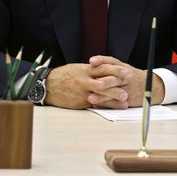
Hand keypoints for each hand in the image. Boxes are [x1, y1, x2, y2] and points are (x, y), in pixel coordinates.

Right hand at [42, 58, 164, 109]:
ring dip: (114, 97)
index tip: (126, 71)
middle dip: (117, 82)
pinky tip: (112, 108)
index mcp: (84, 70)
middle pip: (104, 80)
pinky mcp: (79, 102)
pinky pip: (94, 104)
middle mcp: (84, 80)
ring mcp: (82, 92)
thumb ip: (90, 71)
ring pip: (100, 94)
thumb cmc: (63, 76)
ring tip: (125, 99)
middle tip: (129, 84)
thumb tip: (102, 70)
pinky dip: (104, 106)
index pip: (102, 67)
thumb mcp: (76, 69)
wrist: (47, 86)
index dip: (115, 69)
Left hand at [88, 55, 164, 108]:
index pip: (112, 61)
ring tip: (91, 98)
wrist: (151, 87)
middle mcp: (126, 76)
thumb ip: (109, 68)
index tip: (91, 61)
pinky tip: (96, 105)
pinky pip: (117, 103)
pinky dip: (106, 104)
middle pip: (115, 77)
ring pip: (115, 92)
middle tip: (96, 83)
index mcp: (122, 67)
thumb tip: (89, 69)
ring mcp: (128, 88)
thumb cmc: (131, 77)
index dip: (102, 60)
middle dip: (105, 81)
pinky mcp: (129, 99)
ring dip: (103, 96)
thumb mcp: (123, 69)